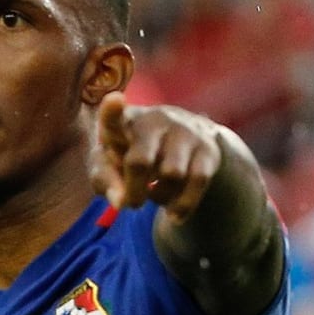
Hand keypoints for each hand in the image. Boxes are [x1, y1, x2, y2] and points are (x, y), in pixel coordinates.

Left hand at [90, 91, 222, 222]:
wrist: (188, 140)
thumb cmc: (137, 152)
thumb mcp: (113, 164)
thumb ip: (106, 181)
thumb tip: (121, 202)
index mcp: (125, 121)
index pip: (115, 117)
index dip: (112, 111)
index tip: (114, 100)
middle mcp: (155, 120)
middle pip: (140, 162)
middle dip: (134, 191)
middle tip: (133, 203)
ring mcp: (184, 131)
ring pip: (171, 175)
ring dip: (160, 196)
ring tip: (155, 193)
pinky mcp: (207, 148)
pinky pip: (197, 182)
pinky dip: (183, 205)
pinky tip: (174, 213)